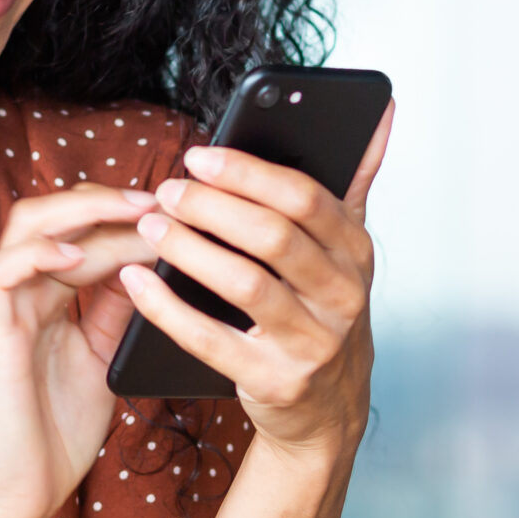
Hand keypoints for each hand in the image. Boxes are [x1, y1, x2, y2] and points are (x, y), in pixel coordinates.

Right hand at [0, 183, 159, 517]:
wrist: (13, 497)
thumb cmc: (53, 436)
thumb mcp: (101, 360)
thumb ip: (116, 313)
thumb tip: (155, 269)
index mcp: (48, 299)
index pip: (82, 230)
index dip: (127, 214)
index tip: (179, 212)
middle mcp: (22, 294)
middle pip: (54, 212)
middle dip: (110, 199)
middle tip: (164, 201)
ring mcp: (1, 310)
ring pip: (27, 226)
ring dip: (82, 210)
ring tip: (133, 210)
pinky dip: (38, 253)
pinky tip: (78, 253)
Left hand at [119, 104, 393, 461]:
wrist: (328, 409)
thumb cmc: (323, 312)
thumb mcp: (347, 250)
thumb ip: (355, 179)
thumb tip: (381, 108)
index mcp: (355, 252)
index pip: (304, 198)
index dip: (248, 172)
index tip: (199, 155)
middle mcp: (342, 296)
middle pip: (273, 237)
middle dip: (213, 207)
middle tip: (168, 191)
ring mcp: (311, 342)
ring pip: (244, 284)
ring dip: (189, 250)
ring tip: (150, 228)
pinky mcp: (274, 380)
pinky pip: (210, 340)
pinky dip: (167, 308)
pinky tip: (137, 282)